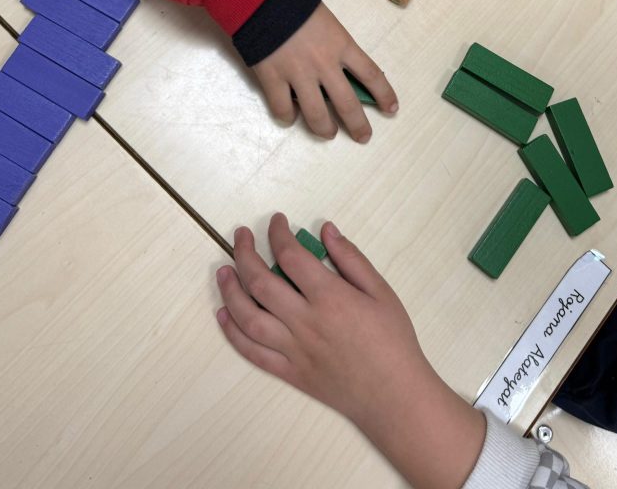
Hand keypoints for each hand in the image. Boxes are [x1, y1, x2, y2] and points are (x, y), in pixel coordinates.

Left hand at [216, 215, 485, 488]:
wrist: (393, 395)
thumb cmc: (392, 339)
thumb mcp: (381, 291)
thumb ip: (351, 258)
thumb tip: (325, 229)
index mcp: (329, 297)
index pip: (291, 255)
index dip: (278, 233)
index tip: (276, 220)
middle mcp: (304, 321)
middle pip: (260, 281)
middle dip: (245, 253)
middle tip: (241, 236)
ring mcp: (292, 349)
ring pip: (247, 316)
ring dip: (229, 290)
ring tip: (224, 270)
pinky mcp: (287, 372)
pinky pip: (251, 351)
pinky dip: (232, 332)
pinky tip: (224, 314)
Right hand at [252, 3, 396, 142]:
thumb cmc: (297, 4)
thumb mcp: (328, 21)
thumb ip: (336, 44)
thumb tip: (340, 69)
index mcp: (342, 45)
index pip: (372, 75)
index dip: (385, 95)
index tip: (391, 109)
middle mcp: (325, 64)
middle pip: (348, 104)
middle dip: (358, 125)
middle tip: (363, 136)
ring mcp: (298, 74)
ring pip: (317, 115)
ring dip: (325, 129)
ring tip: (328, 133)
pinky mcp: (273, 79)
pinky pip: (283, 109)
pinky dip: (289, 117)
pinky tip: (292, 117)